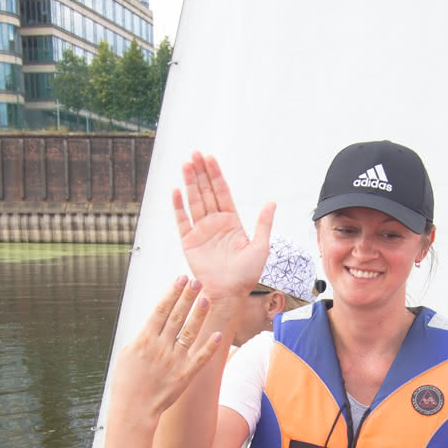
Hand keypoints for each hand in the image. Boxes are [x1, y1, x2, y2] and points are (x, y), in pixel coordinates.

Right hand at [107, 278, 223, 424]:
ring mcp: (174, 361)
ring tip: (206, 299)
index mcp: (144, 339)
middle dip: (187, 297)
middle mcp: (161, 347)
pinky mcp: (185, 375)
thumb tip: (154, 323)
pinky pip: (200, 358)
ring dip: (199, 315)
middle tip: (197, 281)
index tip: (181, 279)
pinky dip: (209, 347)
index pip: (161, 310)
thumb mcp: (128, 354)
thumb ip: (143, 337)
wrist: (133, 410)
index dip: (172, 293)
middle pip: (177, 316)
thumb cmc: (127, 382)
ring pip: (190, 332)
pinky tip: (218, 334)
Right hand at [171, 152, 273, 295]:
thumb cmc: (247, 274)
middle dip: (201, 173)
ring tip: (185, 165)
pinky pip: (182, 221)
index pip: (222, 192)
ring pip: (193, 201)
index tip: (210, 158)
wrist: (230, 293)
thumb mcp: (261, 246)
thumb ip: (263, 223)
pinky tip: (176, 191)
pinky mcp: (189, 242)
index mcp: (231, 222)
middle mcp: (215, 223)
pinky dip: (178, 206)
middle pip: (206, 192)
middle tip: (194, 154)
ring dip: (189, 183)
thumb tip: (271, 202)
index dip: (215, 175)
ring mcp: (201, 231)